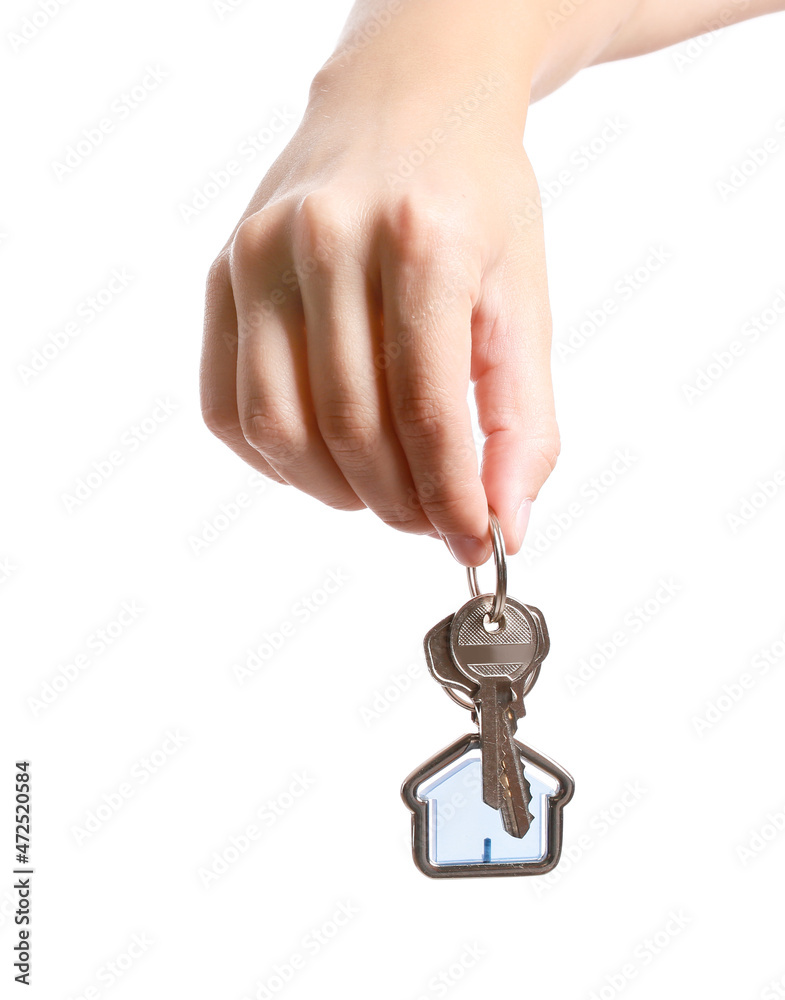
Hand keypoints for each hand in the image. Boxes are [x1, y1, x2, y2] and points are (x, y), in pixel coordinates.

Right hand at [200, 59, 558, 565]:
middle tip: (437, 520)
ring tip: (386, 491)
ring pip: (280, 431)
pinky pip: (229, 410)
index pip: (427, 413)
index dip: (455, 500)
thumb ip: (522, 421)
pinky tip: (327, 457)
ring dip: (339, 493)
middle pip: (352, 432)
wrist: (405, 105)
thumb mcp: (524, 300)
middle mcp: (324, 241)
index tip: (480, 542)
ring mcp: (257, 256)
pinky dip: (279, 460)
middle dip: (402, 505)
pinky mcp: (221, 276)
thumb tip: (508, 525)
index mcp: (420, 239)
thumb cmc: (472, 201)